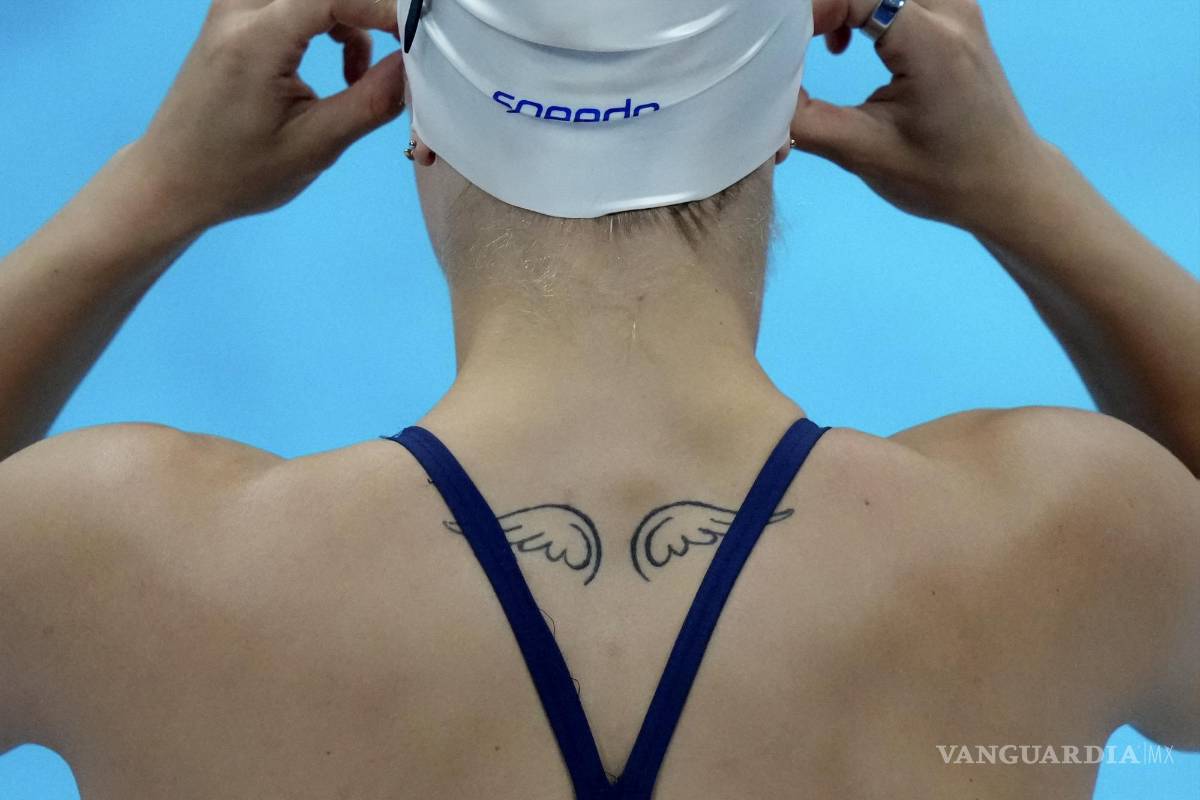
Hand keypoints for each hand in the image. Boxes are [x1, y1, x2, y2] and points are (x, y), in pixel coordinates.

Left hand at [129, 0, 406, 230]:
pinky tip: (338, 66)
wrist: (173, 178)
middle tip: (397, 53)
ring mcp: (233, 6)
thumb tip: (413, 65)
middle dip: (368, 12)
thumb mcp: (315, 147)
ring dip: (350, 17)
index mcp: (255, 40)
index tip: (417, 41)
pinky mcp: (237, 15)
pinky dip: (331, 19)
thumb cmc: (239, 173)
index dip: (384, 9)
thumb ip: (370, 101)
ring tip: (358, 76)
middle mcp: (239, 8)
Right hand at [793, 0, 1048, 230]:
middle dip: (821, 8)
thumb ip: (805, 121)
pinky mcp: (953, 9)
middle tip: (797, 45)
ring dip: (843, 3)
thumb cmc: (942, 177)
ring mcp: (956, 3)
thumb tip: (759, 96)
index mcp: (931, 42)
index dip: (808, 14)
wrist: (1007, 182)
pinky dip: (862, 1)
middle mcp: (950, 8)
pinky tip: (851, 37)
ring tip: (824, 42)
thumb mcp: (865, 155)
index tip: (782, 53)